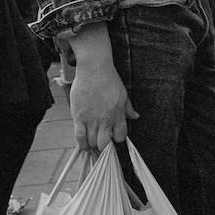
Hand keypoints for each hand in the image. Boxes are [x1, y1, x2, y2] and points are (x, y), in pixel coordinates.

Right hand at [68, 24, 137, 151]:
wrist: (94, 68)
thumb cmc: (110, 79)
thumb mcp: (123, 93)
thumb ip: (128, 108)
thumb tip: (136, 117)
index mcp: (118, 114)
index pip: (121, 136)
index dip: (117, 139)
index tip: (113, 136)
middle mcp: (105, 119)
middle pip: (105, 144)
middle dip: (104, 147)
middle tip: (101, 142)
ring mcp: (91, 119)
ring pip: (92, 142)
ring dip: (92, 145)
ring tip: (92, 142)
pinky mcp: (79, 116)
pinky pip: (79, 136)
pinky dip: (81, 144)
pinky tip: (84, 144)